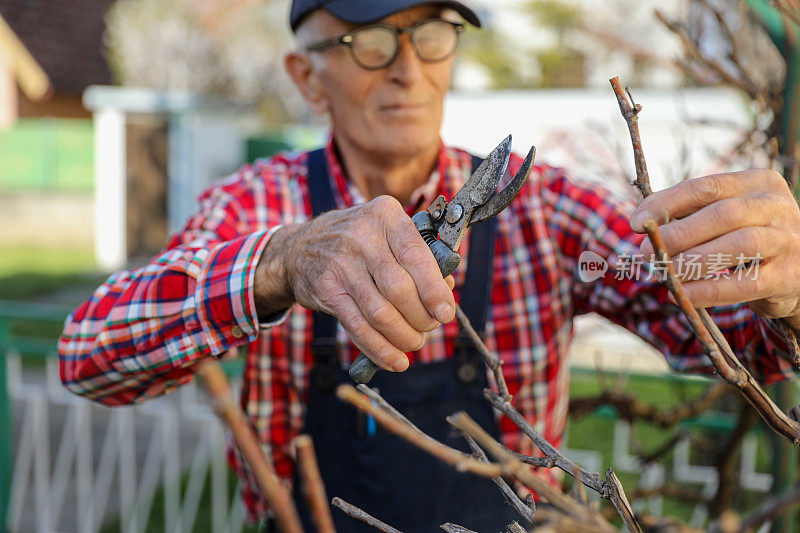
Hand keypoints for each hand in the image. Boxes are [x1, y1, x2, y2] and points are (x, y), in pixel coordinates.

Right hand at [254, 195, 455, 371]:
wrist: (300, 247)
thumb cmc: (359, 241)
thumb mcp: (387, 232)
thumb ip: (419, 256)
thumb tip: (446, 291)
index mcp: (385, 215)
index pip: (416, 255)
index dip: (434, 289)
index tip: (445, 312)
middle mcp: (361, 236)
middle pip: (400, 289)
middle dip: (421, 317)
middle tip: (430, 328)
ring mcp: (341, 264)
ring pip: (380, 313)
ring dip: (404, 336)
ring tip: (414, 342)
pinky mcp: (327, 291)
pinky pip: (358, 328)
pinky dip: (380, 350)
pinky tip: (395, 360)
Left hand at [629, 169, 799, 320]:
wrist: (797, 271)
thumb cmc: (746, 236)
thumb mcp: (724, 216)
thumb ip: (687, 213)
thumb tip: (641, 221)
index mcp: (757, 182)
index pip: (706, 187)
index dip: (667, 204)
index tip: (636, 222)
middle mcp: (777, 206)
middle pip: (725, 214)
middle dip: (679, 234)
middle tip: (647, 253)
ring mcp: (788, 240)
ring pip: (740, 245)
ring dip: (694, 261)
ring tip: (664, 273)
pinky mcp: (789, 276)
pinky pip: (746, 283)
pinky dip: (709, 291)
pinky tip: (683, 295)